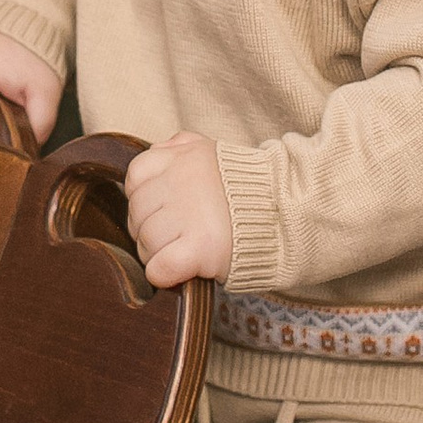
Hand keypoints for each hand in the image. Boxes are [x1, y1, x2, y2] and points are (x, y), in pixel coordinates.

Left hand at [124, 132, 232, 289]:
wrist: (287, 214)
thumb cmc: (247, 190)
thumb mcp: (212, 152)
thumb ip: (179, 147)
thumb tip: (156, 151)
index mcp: (182, 156)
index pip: (135, 178)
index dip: (145, 200)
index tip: (164, 210)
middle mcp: (181, 180)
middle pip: (138, 214)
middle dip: (151, 230)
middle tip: (176, 237)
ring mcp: (188, 214)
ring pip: (146, 243)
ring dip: (159, 254)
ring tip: (185, 252)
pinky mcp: (199, 248)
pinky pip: (159, 268)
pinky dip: (164, 275)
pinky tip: (182, 271)